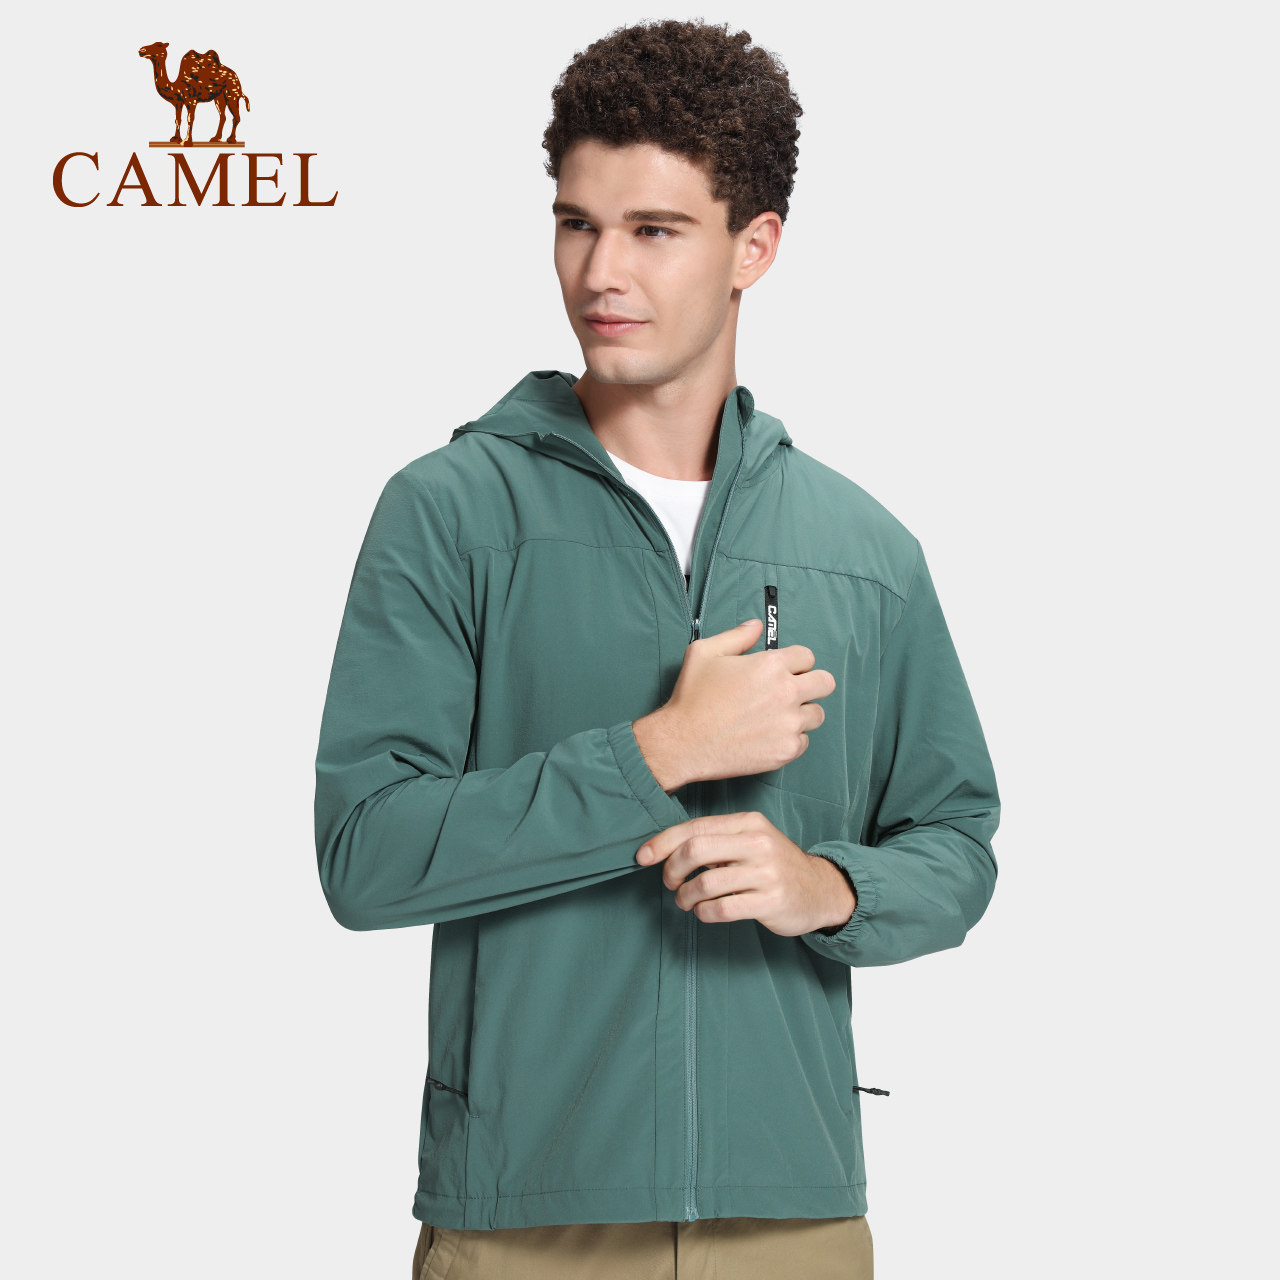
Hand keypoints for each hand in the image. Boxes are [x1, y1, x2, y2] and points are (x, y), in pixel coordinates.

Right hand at [633, 617, 836, 789]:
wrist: (683, 742)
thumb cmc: (692, 698)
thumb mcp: (705, 653)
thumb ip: (736, 636)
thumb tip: (756, 626)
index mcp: (771, 665)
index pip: (807, 656)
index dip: (795, 662)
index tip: (785, 671)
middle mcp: (786, 692)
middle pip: (825, 683)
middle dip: (811, 684)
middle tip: (792, 692)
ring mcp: (789, 723)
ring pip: (817, 714)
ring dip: (802, 714)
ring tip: (778, 717)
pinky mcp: (787, 750)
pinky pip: (804, 742)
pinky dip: (791, 740)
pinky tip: (770, 736)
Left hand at [635, 811, 855, 935]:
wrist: (820, 889)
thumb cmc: (774, 865)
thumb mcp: (751, 840)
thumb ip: (716, 840)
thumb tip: (666, 848)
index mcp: (748, 822)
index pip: (695, 827)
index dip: (663, 842)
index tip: (643, 856)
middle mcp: (758, 843)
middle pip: (695, 850)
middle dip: (672, 869)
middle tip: (670, 883)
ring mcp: (766, 873)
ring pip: (705, 883)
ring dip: (685, 896)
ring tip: (685, 901)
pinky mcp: (770, 901)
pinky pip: (722, 908)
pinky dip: (704, 913)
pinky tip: (705, 912)